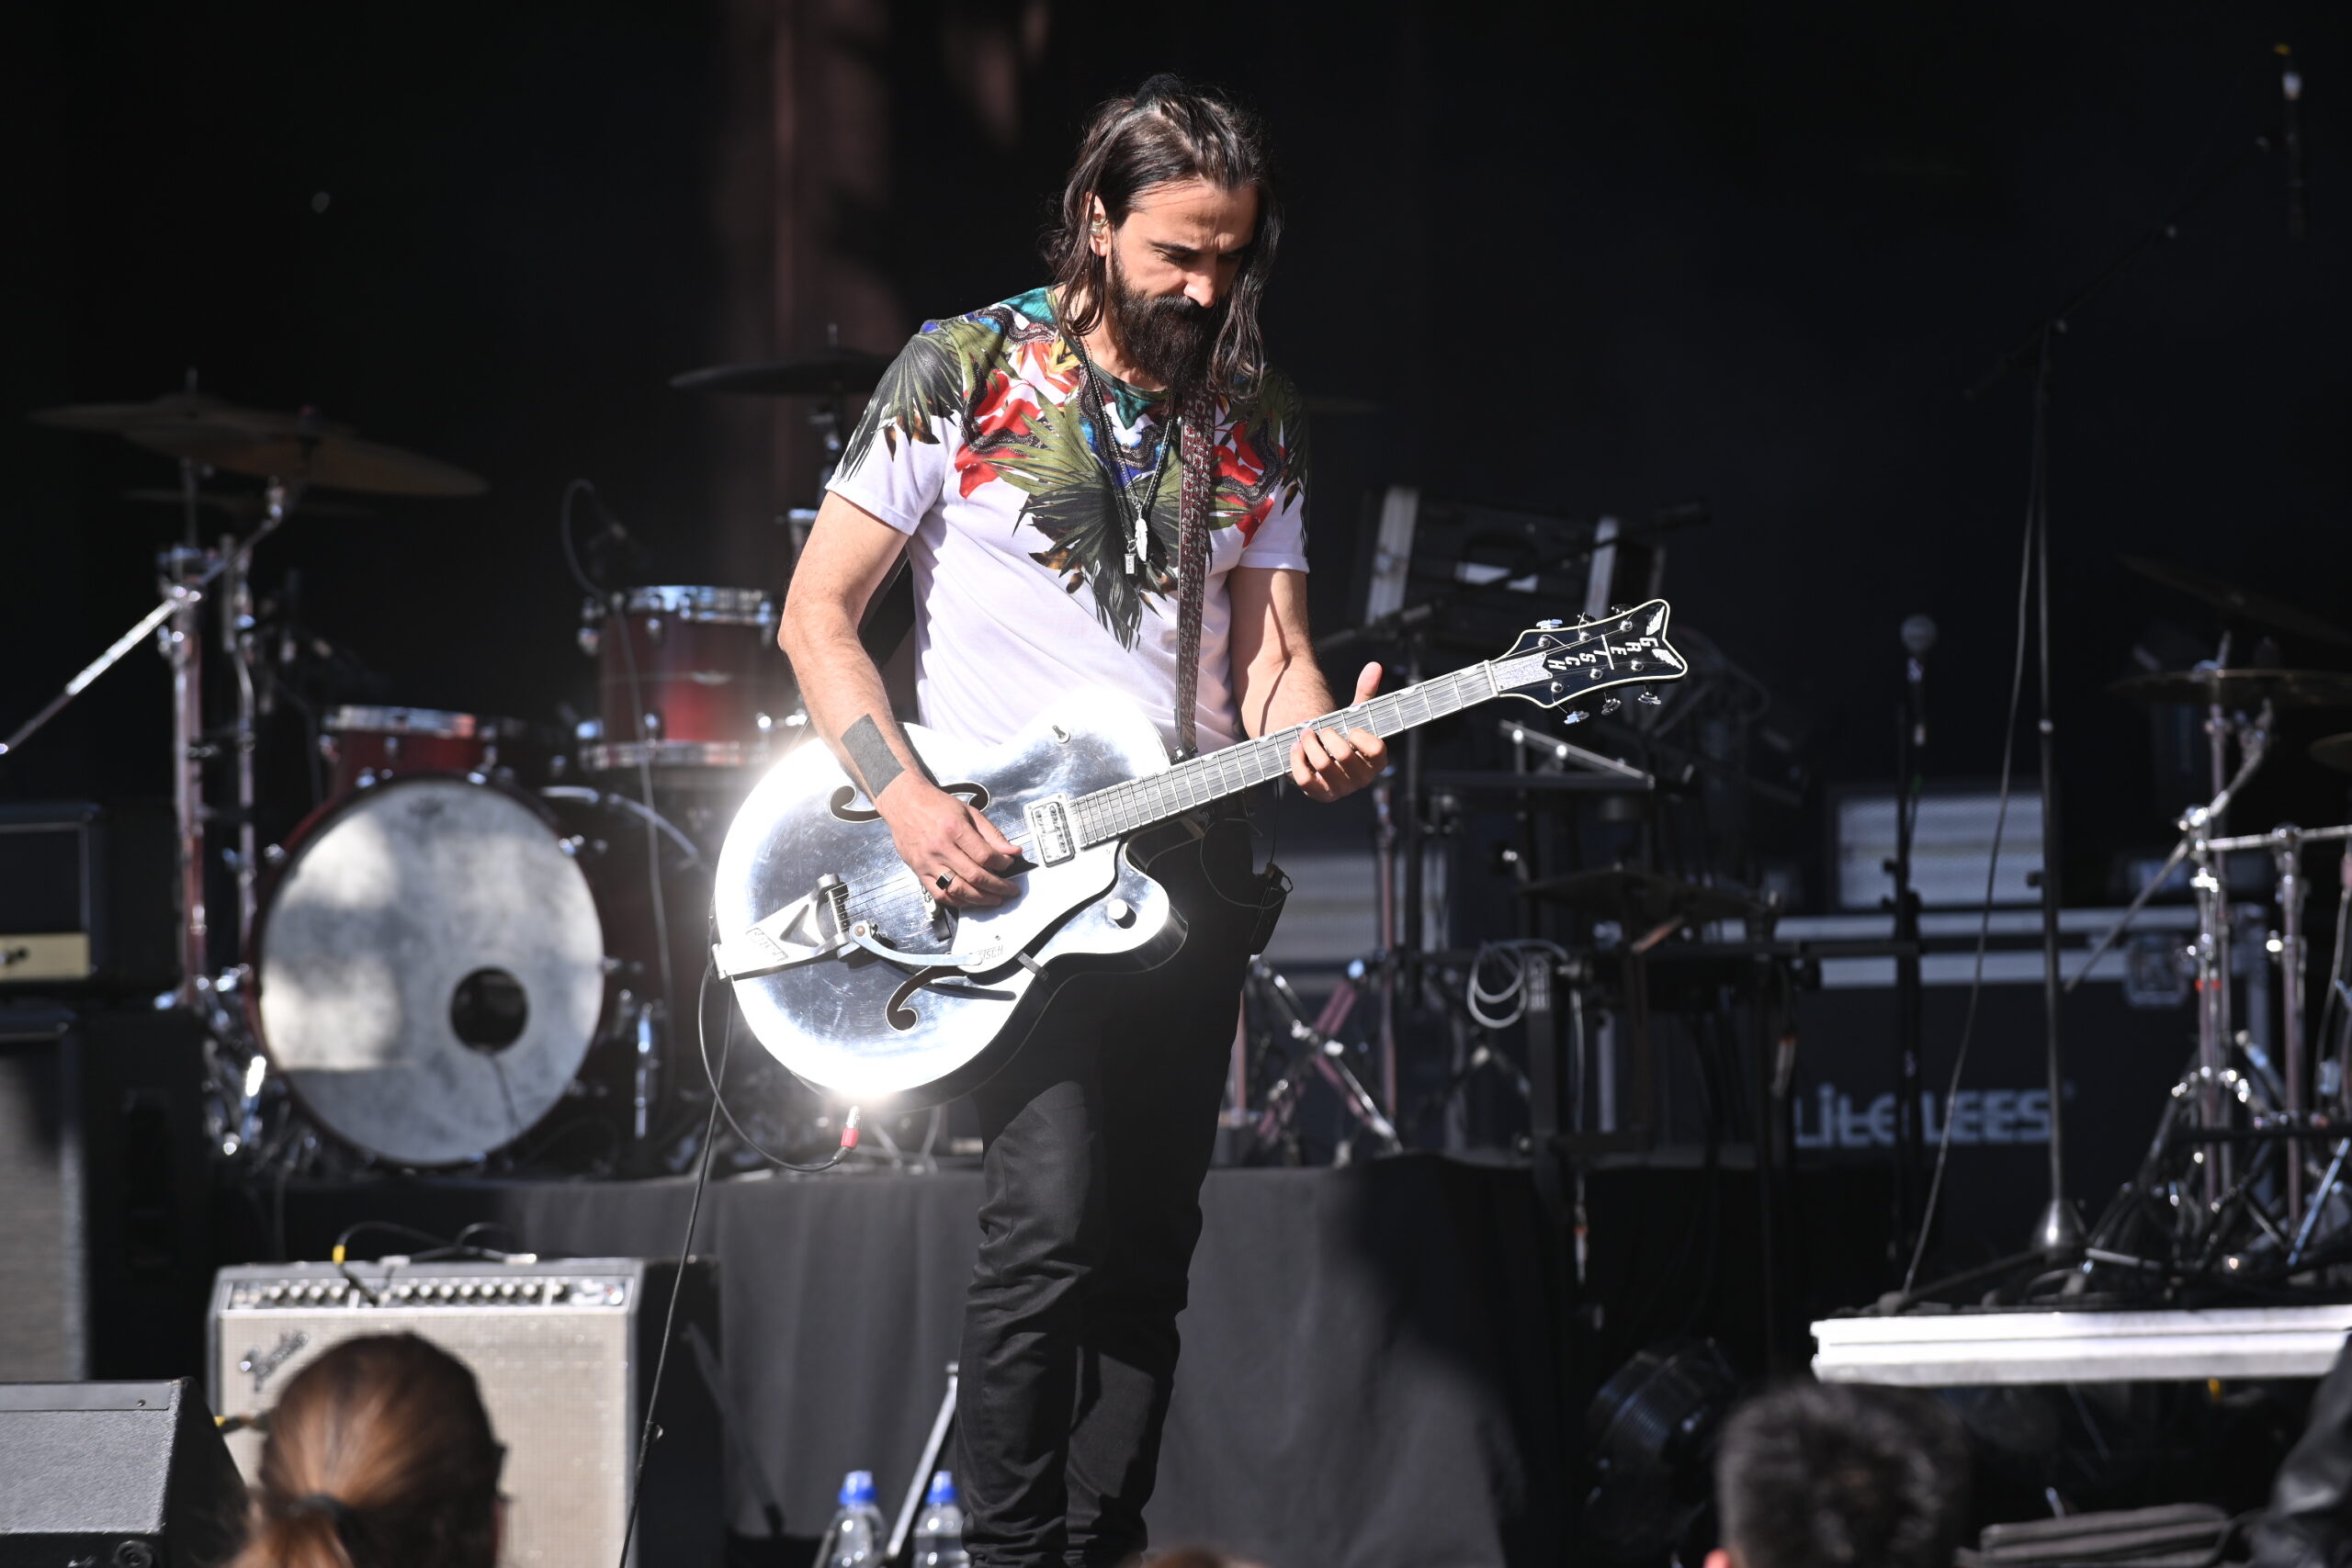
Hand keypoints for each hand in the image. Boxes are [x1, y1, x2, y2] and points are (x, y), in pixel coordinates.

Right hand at [878, 779, 1021, 907]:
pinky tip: (972, 900)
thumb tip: (1014, 852)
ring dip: (981, 899)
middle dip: (998, 887)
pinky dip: (959, 901)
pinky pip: (940, 894)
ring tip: (995, 899)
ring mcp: (928, 862)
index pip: (984, 855)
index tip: (1010, 865)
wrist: (905, 804)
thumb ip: (992, 834)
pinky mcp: (919, 872)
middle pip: (974, 876)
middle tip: (1011, 890)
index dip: (1002, 864)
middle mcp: (940, 848)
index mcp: (954, 829)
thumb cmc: (937, 806)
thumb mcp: (969, 813)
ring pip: (958, 890)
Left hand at [1290, 662, 1387, 802]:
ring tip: (1306, 734)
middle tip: (1321, 728)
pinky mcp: (1318, 794)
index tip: (1350, 729)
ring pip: (1324, 765)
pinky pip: (1305, 779)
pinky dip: (1297, 760)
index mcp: (1376, 763)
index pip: (1377, 751)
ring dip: (1311, 744)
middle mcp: (1361, 780)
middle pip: (1345, 756)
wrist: (1318, 757)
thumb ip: (1365, 692)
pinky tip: (1296, 748)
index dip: (1361, 737)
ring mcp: (1340, 790)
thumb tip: (1374, 666)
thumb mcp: (1353, 715)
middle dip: (1328, 736)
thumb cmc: (1340, 735)